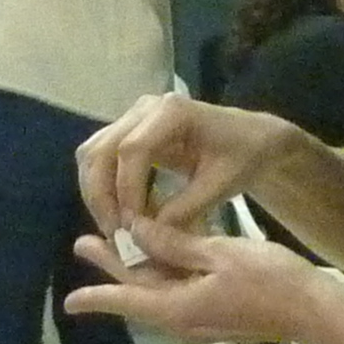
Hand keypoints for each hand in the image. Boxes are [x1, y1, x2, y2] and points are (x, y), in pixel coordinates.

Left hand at [65, 212, 335, 343]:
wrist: (316, 311)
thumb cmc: (269, 280)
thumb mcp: (219, 254)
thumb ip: (175, 244)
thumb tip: (137, 231)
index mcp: (178, 307)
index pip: (127, 299)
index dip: (97, 296)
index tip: (68, 302)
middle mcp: (183, 318)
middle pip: (139, 290)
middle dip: (112, 267)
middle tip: (84, 244)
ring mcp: (200, 318)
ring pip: (158, 290)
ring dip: (138, 267)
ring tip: (116, 241)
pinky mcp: (216, 312)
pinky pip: (178, 292)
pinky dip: (164, 273)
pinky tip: (161, 252)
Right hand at [74, 95, 293, 239]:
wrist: (251, 139)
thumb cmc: (243, 157)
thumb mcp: (221, 185)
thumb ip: (185, 208)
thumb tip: (146, 234)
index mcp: (173, 112)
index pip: (132, 150)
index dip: (127, 190)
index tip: (134, 226)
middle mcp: (145, 108)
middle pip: (101, 150)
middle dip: (101, 196)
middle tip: (116, 234)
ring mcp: (132, 118)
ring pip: (92, 154)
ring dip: (96, 195)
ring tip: (115, 229)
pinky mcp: (127, 132)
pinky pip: (100, 159)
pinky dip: (103, 189)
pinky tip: (121, 215)